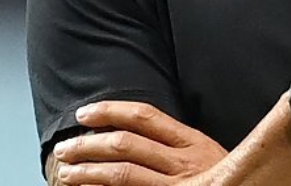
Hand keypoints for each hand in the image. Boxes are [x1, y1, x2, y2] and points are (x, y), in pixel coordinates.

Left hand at [50, 101, 226, 185]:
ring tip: (66, 172)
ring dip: (87, 171)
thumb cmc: (225, 179)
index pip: (144, 117)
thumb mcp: (209, 156)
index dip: (110, 111)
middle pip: (126, 144)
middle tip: (65, 148)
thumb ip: (177, 144)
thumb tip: (134, 131)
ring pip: (122, 174)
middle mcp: (183, 164)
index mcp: (192, 143)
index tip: (85, 114)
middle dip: (88, 144)